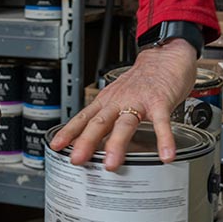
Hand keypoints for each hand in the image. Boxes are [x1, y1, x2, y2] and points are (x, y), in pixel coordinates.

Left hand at [49, 39, 196, 170]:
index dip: (69, 131)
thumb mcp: (119, 96)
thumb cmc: (142, 81)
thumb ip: (108, 118)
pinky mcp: (160, 102)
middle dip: (86, 141)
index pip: (84, 117)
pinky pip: (161, 122)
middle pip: (100, 122)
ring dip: (117, 144)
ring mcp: (139, 101)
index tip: (56, 146)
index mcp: (108, 101)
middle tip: (77, 159)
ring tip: (112, 164)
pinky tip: (165, 155)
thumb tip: (93, 141)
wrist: (164, 57)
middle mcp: (119, 101)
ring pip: (125, 123)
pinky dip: (164, 139)